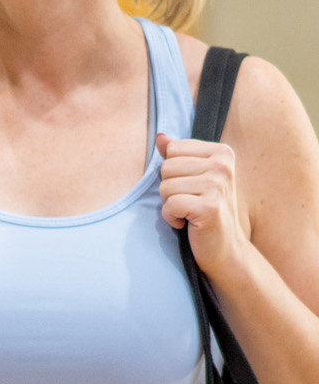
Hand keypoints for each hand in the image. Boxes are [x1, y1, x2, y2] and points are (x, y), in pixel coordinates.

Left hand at [158, 132, 248, 276]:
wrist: (224, 247)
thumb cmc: (205, 210)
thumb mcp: (194, 178)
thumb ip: (177, 155)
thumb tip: (160, 136)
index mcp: (222, 152)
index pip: (173, 149)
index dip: (173, 172)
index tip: (191, 187)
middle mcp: (223, 166)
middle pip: (166, 167)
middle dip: (170, 188)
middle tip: (190, 202)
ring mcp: (218, 186)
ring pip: (165, 186)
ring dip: (170, 204)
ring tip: (189, 212)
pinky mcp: (210, 207)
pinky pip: (170, 205)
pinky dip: (171, 217)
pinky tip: (186, 223)